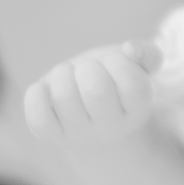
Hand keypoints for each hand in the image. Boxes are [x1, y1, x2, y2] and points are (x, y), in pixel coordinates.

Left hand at [24, 40, 161, 143]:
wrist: (92, 118)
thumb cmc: (116, 83)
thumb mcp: (138, 67)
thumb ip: (146, 53)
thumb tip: (129, 49)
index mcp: (136, 110)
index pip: (133, 85)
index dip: (119, 63)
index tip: (113, 59)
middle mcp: (110, 128)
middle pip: (96, 91)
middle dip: (88, 67)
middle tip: (87, 69)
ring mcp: (79, 135)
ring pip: (64, 97)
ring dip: (62, 73)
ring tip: (67, 74)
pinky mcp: (51, 136)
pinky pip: (38, 116)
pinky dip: (37, 93)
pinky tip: (45, 88)